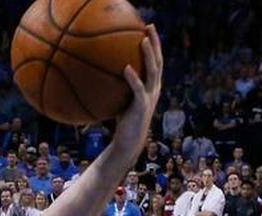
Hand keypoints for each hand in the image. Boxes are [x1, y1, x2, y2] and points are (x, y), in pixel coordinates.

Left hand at [112, 25, 162, 154]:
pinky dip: (133, 78)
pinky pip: (138, 89)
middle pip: (158, 61)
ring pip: (153, 71)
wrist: (129, 141)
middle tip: (149, 27)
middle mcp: (154, 89)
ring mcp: (150, 97)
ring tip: (142, 41)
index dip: (155, 45)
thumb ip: (120, 87)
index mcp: (152, 86)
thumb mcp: (123, 100)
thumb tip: (102, 73)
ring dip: (148, 55)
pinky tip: (125, 68)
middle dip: (155, 42)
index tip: (148, 29)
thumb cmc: (124, 121)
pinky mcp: (141, 106)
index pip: (156, 61)